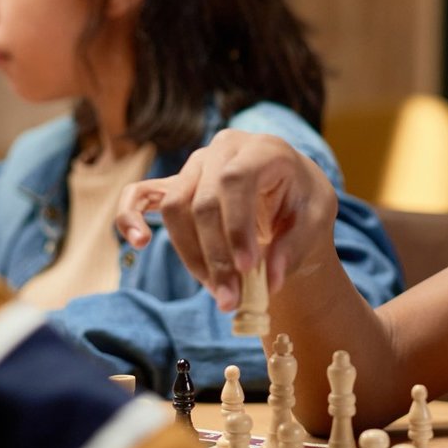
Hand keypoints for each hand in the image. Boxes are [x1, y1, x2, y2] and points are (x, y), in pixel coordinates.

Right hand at [116, 130, 337, 309]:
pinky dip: (131, 217)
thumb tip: (270, 280)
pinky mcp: (175, 183)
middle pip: (202, 201)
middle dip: (215, 256)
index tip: (248, 269)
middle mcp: (222, 149)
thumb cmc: (304, 201)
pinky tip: (139, 242)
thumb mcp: (316, 220)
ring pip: (175, 208)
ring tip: (217, 292)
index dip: (236, 226)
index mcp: (261, 148)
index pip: (235, 180)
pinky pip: (140, 195)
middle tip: (231, 299)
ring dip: (191, 256)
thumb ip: (294, 246)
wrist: (292, 192)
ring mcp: (194, 165)